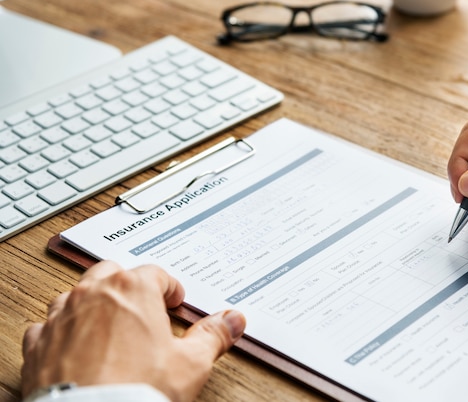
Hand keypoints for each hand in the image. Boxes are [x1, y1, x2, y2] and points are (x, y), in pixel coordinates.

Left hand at [21, 261, 245, 401]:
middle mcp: (93, 295)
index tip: (174, 301)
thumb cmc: (138, 390)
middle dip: (128, 286)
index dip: (169, 288)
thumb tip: (233, 320)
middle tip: (142, 306)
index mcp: (133, 289)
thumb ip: (213, 335)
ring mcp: (62, 317)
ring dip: (92, 303)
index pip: (156, 274)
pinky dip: (61, 331)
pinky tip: (73, 345)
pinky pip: (48, 325)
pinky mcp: (39, 344)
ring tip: (109, 324)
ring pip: (76, 294)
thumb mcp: (191, 363)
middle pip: (112, 273)